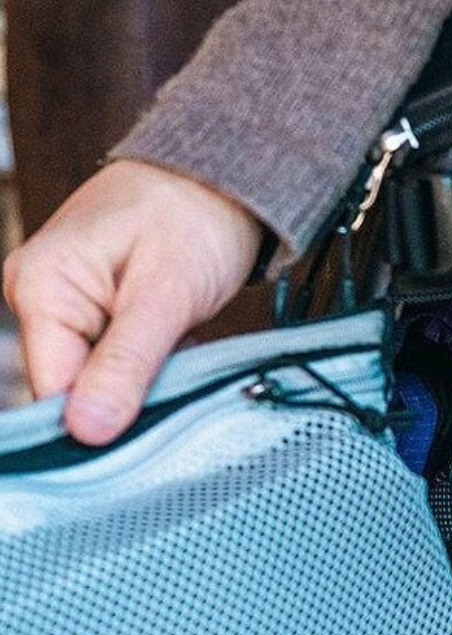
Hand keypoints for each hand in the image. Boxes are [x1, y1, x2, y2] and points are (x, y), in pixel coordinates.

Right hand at [4, 160, 262, 444]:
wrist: (217, 180)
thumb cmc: (193, 220)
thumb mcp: (165, 297)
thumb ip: (125, 366)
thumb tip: (86, 431)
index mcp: (40, 287)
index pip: (51, 391)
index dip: (94, 425)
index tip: (145, 440)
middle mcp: (37, 297)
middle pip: (69, 391)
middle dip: (122, 406)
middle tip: (174, 395)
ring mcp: (62, 307)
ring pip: (94, 383)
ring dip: (138, 390)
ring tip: (177, 365)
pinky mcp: (90, 315)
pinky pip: (110, 367)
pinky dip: (144, 374)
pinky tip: (172, 359)